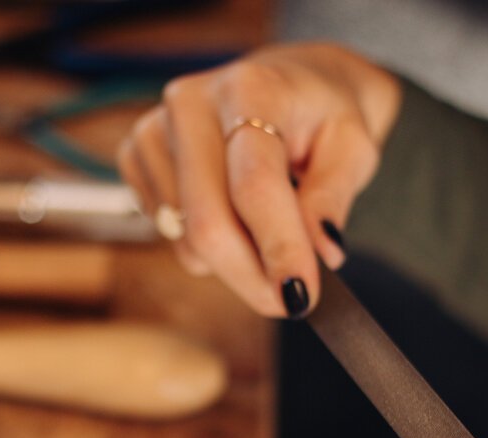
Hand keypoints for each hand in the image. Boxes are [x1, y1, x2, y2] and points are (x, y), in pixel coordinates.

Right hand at [116, 44, 400, 317]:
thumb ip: (334, 197)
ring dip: (235, 262)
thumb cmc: (323, 118)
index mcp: (251, 90)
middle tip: (289, 301)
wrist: (287, 86)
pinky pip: (169, 234)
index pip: (255, 185)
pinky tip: (230, 211)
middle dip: (251, 277)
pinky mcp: (136, 156)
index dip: (278, 248)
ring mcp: (154, 129)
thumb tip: (324, 252)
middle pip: (208, 224)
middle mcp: (191, 104)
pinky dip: (205, 244)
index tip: (300, 296)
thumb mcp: (352, 148)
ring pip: (188, 240)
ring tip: (267, 231)